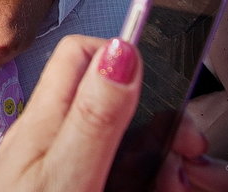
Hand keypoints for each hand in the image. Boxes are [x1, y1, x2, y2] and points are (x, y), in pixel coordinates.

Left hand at [0, 36, 227, 191]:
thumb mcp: (64, 174)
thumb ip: (94, 118)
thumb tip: (122, 49)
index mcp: (44, 120)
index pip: (82, 53)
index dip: (127, 56)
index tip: (169, 94)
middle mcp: (45, 136)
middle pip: (107, 98)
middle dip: (154, 117)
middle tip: (184, 154)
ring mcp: (51, 165)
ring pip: (114, 139)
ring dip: (151, 156)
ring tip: (171, 181)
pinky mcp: (62, 184)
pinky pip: (107, 169)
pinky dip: (135, 177)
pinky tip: (147, 188)